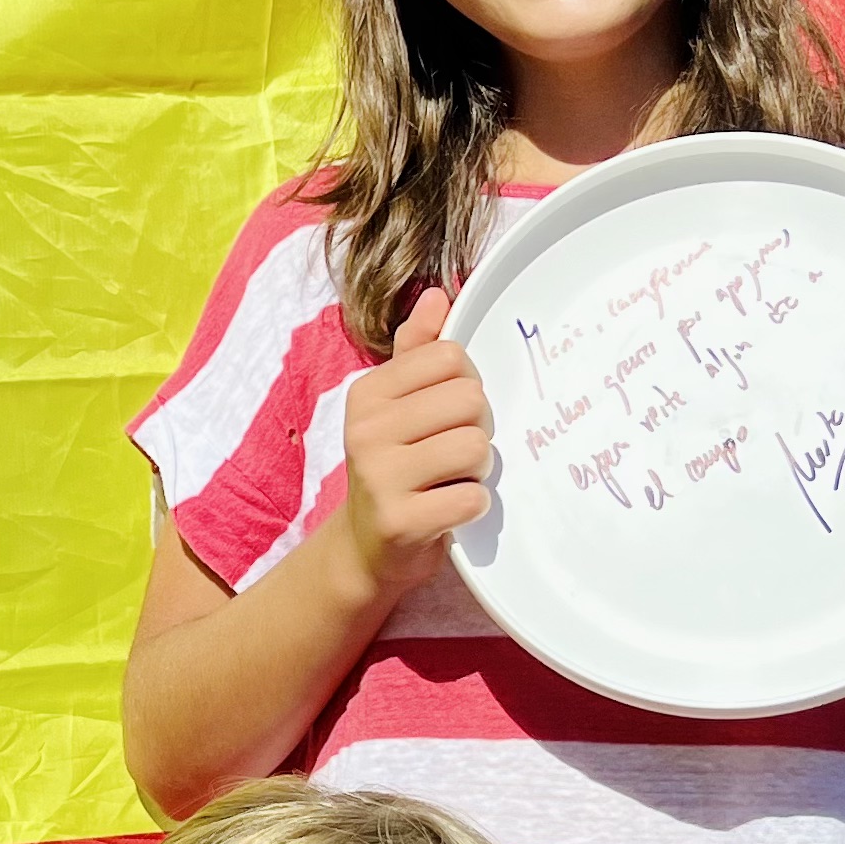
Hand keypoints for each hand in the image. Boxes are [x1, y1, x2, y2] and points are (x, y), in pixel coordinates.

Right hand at [338, 287, 491, 603]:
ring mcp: (379, 477)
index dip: (466, 385)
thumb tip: (437, 295)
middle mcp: (366, 431)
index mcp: (367, 394)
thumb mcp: (395, 408)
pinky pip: (472, 498)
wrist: (366, 549)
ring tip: (452, 480)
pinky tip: (450, 509)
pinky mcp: (399, 521)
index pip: (450, 356)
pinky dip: (474, 507)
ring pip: (475, 447)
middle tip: (454, 453)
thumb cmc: (393, 468)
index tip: (447, 415)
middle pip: (469, 399)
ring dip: (478, 470)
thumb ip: (417, 352)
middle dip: (477, 428)